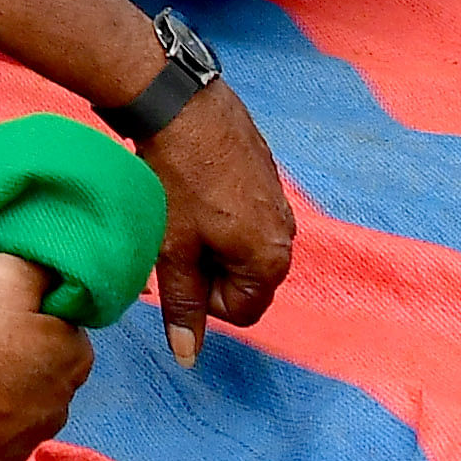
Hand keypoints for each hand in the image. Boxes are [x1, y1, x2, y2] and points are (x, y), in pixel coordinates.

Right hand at [0, 250, 94, 460]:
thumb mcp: (4, 270)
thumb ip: (41, 269)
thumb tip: (56, 274)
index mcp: (74, 357)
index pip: (63, 324)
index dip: (31, 311)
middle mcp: (60, 409)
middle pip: (40, 369)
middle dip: (15, 355)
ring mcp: (21, 449)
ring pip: (12, 408)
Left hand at [136, 79, 292, 361]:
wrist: (180, 104)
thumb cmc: (177, 179)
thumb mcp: (175, 250)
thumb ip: (184, 304)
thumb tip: (188, 356)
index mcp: (271, 259)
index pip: (241, 311)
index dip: (202, 299)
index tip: (177, 267)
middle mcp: (286, 232)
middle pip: (245, 278)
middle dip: (208, 269)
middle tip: (174, 239)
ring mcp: (279, 199)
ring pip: (242, 243)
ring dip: (210, 239)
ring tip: (179, 211)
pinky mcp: (264, 170)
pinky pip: (243, 210)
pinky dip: (217, 209)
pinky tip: (190, 186)